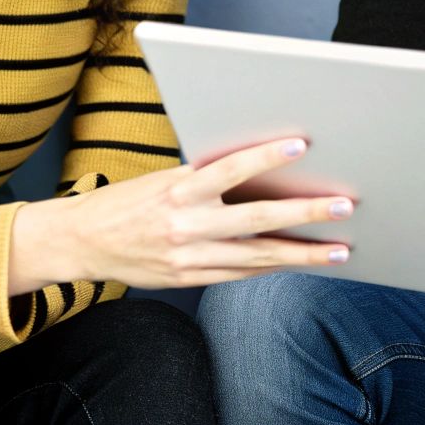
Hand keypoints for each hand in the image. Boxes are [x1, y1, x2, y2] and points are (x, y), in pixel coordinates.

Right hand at [9, 137, 354, 294]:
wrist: (81, 241)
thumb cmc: (129, 200)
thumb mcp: (164, 179)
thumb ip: (206, 178)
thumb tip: (258, 170)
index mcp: (178, 190)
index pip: (229, 169)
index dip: (265, 156)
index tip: (301, 145)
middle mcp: (185, 225)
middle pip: (255, 220)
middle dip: (304, 215)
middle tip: (343, 207)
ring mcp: (188, 257)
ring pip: (256, 256)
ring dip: (301, 254)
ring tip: (338, 250)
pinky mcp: (188, 278)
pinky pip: (240, 273)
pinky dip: (271, 266)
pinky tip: (299, 262)